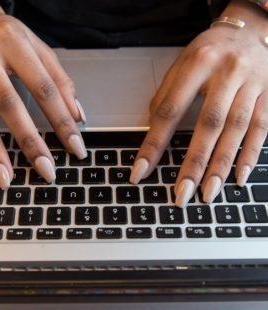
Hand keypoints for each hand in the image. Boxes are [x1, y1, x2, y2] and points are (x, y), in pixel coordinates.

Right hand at [0, 0, 86, 188]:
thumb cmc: (10, 38)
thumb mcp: (41, 50)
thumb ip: (61, 81)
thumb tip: (78, 116)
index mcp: (14, 43)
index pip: (44, 88)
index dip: (62, 121)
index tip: (76, 148)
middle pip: (8, 104)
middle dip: (29, 141)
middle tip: (45, 170)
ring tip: (6, 178)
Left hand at [130, 0, 267, 206]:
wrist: (254, 27)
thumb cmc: (211, 49)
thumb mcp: (182, 63)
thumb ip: (166, 96)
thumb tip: (153, 133)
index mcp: (198, 63)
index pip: (170, 110)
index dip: (154, 144)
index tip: (141, 171)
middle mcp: (227, 73)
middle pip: (209, 124)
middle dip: (194, 163)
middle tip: (181, 193)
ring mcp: (252, 85)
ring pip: (237, 130)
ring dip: (222, 165)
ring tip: (208, 193)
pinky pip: (261, 128)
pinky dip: (250, 154)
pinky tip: (239, 177)